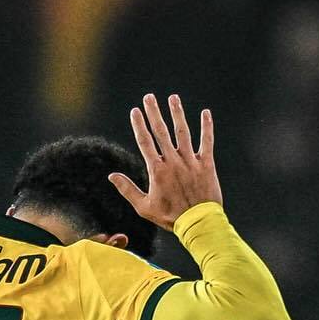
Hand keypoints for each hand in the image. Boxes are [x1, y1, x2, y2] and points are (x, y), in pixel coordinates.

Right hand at [109, 93, 221, 230]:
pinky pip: (207, 141)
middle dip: (154, 113)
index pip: (145, 142)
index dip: (139, 125)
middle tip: (149, 97)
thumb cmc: (169, 217)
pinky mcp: (206, 164)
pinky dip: (206, 127)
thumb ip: (128, 189)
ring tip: (173, 98)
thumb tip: (111, 176)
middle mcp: (173, 161)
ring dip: (177, 113)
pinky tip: (205, 113)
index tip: (135, 111)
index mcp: (157, 170)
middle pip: (161, 132)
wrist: (197, 223)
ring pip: (183, 132)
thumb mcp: (144, 207)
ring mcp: (191, 161)